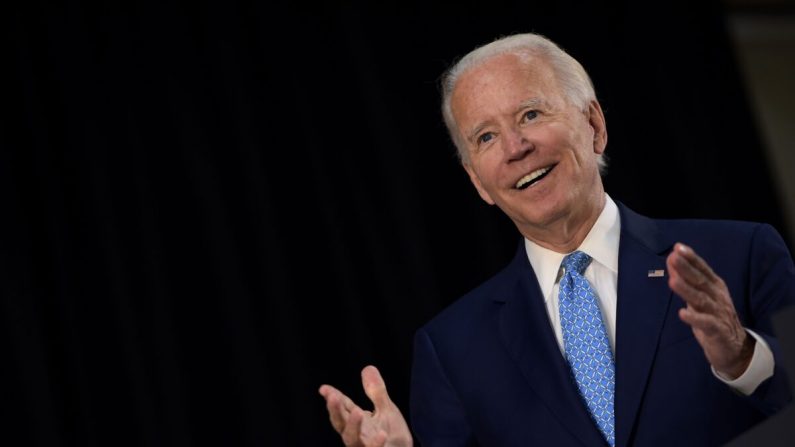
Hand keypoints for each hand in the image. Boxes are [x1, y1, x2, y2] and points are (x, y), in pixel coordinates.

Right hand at [319, 365, 412, 446]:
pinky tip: (382, 434)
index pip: (343, 407)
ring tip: (357, 412)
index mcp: (358, 421)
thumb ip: (376, 392)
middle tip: (332, 397)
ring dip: (353, 426)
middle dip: (336, 411)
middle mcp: (357, 435)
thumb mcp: (386, 410)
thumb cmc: (393, 436)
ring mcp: (365, 446)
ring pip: (352, 439)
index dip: (333, 398)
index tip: (324, 388)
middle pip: (341, 423)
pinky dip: (376, 444)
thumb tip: (368, 368)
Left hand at [667, 243, 754, 378]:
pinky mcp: (717, 331)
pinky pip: (705, 323)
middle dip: (687, 269)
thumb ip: (687, 280)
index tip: (678, 247)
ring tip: (672, 281)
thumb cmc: (713, 317)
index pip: (703, 270)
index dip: (692, 258)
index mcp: (715, 287)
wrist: (734, 347)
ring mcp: (718, 313)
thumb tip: (672, 260)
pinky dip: (694, 318)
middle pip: (701, 281)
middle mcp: (718, 297)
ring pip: (701, 300)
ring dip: (687, 290)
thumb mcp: (700, 296)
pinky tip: (682, 313)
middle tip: (673, 257)